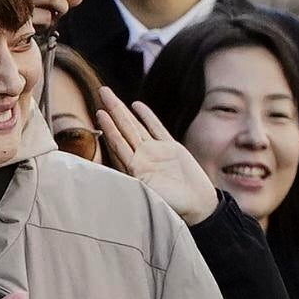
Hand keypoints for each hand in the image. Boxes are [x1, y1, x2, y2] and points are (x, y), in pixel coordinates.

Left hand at [91, 79, 219, 223]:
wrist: (198, 206)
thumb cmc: (174, 206)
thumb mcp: (150, 195)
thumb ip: (134, 183)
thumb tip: (116, 178)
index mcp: (135, 169)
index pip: (118, 143)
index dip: (109, 127)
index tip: (100, 113)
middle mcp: (142, 157)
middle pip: (124, 128)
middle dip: (113, 110)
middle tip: (102, 91)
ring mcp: (156, 152)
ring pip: (136, 126)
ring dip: (123, 111)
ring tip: (110, 95)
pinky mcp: (172, 149)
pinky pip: (157, 128)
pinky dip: (147, 117)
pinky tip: (137, 106)